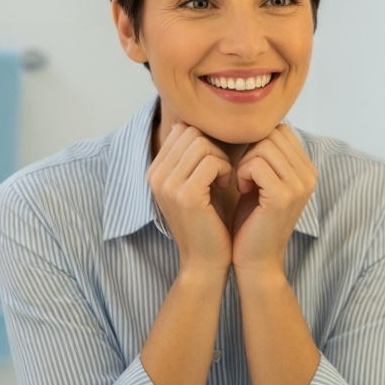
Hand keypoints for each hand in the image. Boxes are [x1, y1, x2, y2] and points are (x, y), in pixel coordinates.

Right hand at [147, 121, 233, 276]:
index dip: (207, 139)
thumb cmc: (210, 220)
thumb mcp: (199, 183)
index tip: (218, 162)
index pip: (183, 130)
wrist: (207, 261)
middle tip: (225, 170)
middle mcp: (155, 175)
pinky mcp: (185, 195)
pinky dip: (226, 168)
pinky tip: (229, 184)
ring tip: (226, 177)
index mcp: (156, 170)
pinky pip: (210, 161)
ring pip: (201, 143)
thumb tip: (192, 123)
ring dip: (221, 157)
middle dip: (215, 145)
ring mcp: (167, 185)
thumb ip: (193, 156)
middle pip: (191, 132)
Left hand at [230, 124, 316, 275]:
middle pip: (274, 133)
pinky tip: (241, 190)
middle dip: (250, 149)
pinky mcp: (282, 196)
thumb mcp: (263, 182)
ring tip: (242, 183)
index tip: (248, 166)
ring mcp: (299, 186)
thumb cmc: (252, 221)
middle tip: (243, 175)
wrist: (256, 261)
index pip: (282, 130)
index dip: (258, 141)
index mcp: (307, 170)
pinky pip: (257, 164)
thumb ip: (265, 156)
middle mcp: (309, 175)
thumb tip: (251, 125)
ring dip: (245, 162)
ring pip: (264, 146)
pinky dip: (242, 173)